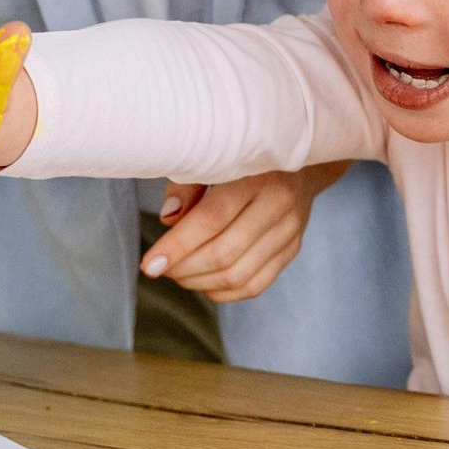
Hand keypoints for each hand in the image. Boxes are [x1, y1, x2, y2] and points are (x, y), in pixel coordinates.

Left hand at [137, 162, 347, 302]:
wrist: (298, 161)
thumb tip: (167, 220)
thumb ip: (187, 186)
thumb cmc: (245, 159)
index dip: (177, 246)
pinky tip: (203, 281)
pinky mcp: (292, 250)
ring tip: (178, 273)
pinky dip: (223, 291)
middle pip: (225, 252)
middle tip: (160, 267)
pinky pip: (255, 285)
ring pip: (239, 275)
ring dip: (200, 282)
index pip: (212, 218)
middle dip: (184, 268)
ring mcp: (289, 231)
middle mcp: (279, 204)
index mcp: (257, 174)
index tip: (149, 264)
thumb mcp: (214, 157)